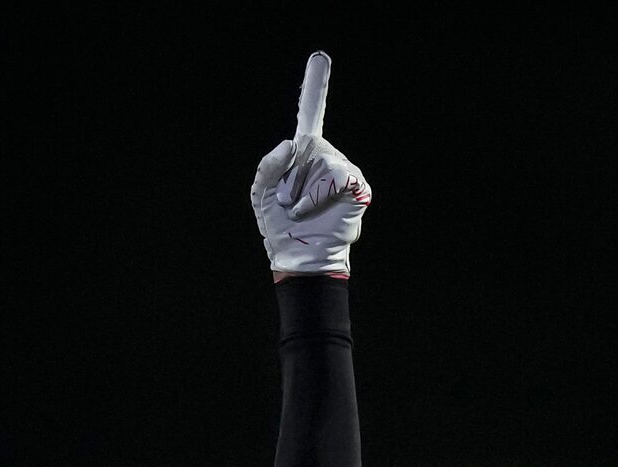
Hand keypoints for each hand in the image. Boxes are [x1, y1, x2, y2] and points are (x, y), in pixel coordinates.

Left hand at [251, 51, 370, 276]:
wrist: (298, 258)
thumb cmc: (280, 228)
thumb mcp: (261, 193)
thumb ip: (268, 164)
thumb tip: (292, 143)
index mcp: (302, 155)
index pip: (310, 114)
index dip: (315, 86)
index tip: (320, 58)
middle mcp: (325, 157)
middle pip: (308, 144)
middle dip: (291, 176)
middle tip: (288, 202)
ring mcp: (343, 170)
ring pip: (322, 161)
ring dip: (303, 189)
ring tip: (300, 210)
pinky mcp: (356, 186)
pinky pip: (336, 175)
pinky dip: (317, 194)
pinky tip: (309, 211)